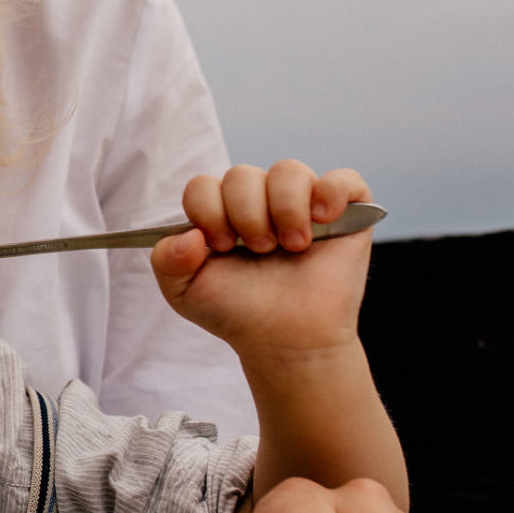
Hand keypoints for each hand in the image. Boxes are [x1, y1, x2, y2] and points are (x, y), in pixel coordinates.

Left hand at [153, 162, 372, 359]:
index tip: (221, 246)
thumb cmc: (239, 313)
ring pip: (289, 170)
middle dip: (245, 215)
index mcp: (221, 214)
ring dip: (284, 209)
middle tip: (259, 250)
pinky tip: (321, 223)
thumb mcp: (185, 293)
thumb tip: (188, 234)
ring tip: (291, 247)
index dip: (208, 211)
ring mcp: (303, 205)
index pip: (203, 185)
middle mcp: (261, 203)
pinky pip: (345, 180)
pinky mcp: (346, 214)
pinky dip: (331, 194)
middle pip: (242, 174)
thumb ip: (167, 260)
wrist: (286, 342)